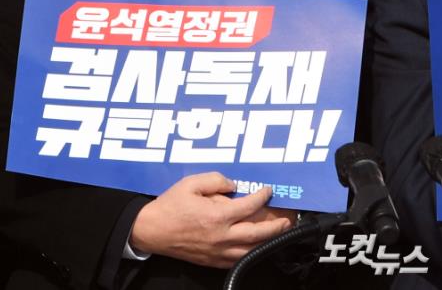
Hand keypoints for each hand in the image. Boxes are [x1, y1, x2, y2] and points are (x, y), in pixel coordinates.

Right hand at [129, 172, 292, 268]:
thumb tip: (233, 185)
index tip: (269, 190)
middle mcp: (221, 236)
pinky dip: (251, 252)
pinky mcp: (213, 261)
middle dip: (276, 226)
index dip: (262, 197)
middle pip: (258, 233)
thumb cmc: (170, 206)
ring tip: (278, 233)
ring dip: (268, 241)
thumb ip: (214, 180)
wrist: (152, 231)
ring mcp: (218, 252)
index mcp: (216, 216)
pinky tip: (255, 245)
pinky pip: (238, 259)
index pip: (249, 206)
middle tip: (288, 219)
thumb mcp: (190, 183)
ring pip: (251, 250)